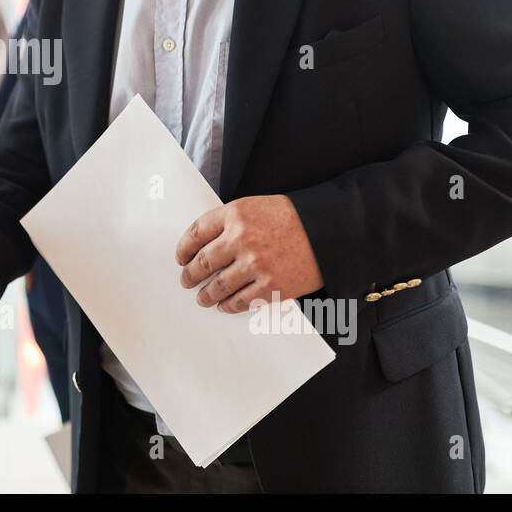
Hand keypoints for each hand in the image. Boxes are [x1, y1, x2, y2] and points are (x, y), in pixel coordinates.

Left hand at [175, 195, 323, 312]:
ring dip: (206, 295)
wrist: (330, 230)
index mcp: (235, 214)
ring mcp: (256, 264)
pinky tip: (225, 305)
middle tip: (186, 280)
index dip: (184, 249)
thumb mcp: (255, 206)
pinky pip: (241, 301)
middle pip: (203, 262)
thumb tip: (203, 245)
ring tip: (202, 298)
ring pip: (218, 286)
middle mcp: (241, 238)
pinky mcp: (271, 286)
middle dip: (190, 275)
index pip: (196, 233)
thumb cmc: (292, 218)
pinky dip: (229, 305)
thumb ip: (229, 222)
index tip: (181, 258)